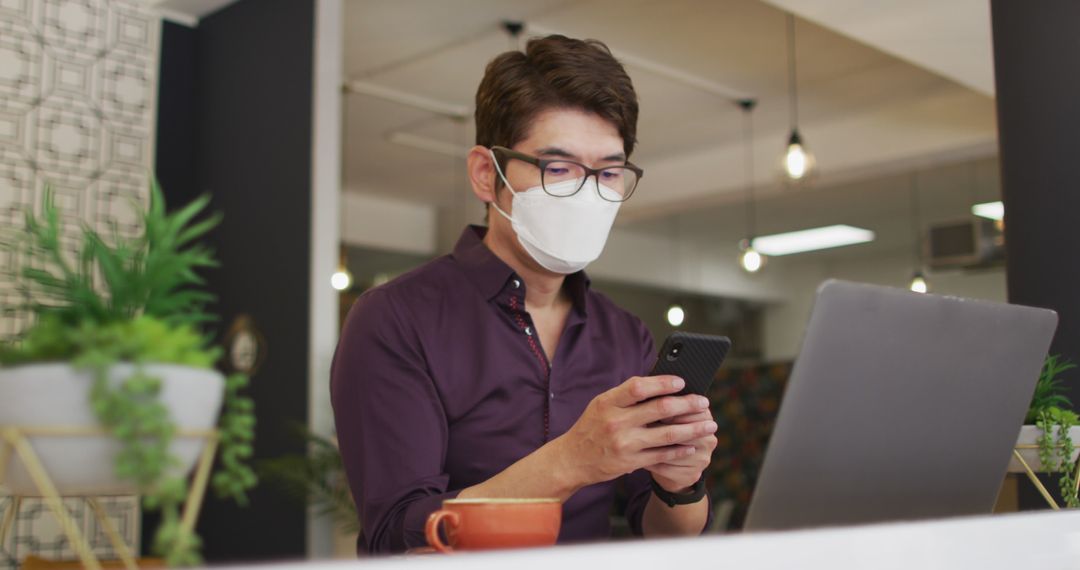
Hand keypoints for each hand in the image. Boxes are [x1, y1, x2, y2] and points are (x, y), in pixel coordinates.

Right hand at [554, 376, 715, 486]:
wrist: (571, 460)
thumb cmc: (591, 427)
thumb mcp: (601, 405)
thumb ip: (626, 395)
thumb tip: (661, 383)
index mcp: (608, 402)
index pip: (638, 387)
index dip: (663, 383)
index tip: (682, 381)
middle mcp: (616, 422)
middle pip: (659, 409)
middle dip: (687, 404)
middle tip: (704, 402)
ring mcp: (624, 444)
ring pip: (667, 435)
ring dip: (692, 429)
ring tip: (709, 425)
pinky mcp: (630, 462)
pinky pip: (662, 455)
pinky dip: (680, 450)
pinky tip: (692, 445)